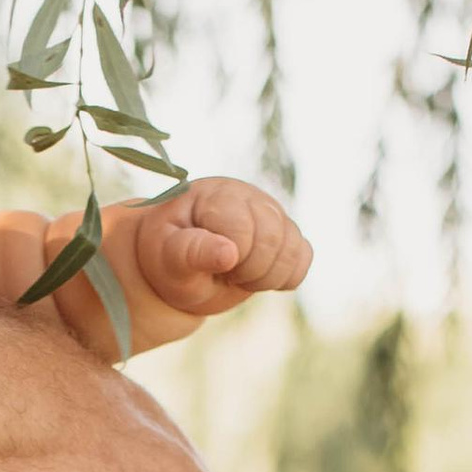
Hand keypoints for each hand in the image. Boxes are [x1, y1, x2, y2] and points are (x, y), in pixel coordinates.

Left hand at [102, 178, 311, 334]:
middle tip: (223, 273)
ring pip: (293, 249)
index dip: (230, 259)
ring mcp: (271, 212)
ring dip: (267, 277)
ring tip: (238, 275)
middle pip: (273, 240)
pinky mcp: (286, 231)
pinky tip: (257, 276)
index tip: (208, 264)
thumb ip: (192, 252)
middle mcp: (249, 196)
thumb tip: (229, 253)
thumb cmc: (168, 258)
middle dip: (249, 271)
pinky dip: (285, 277)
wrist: (178, 262)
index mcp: (216, 195)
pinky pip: (304, 257)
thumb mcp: (167, 259)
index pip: (243, 230)